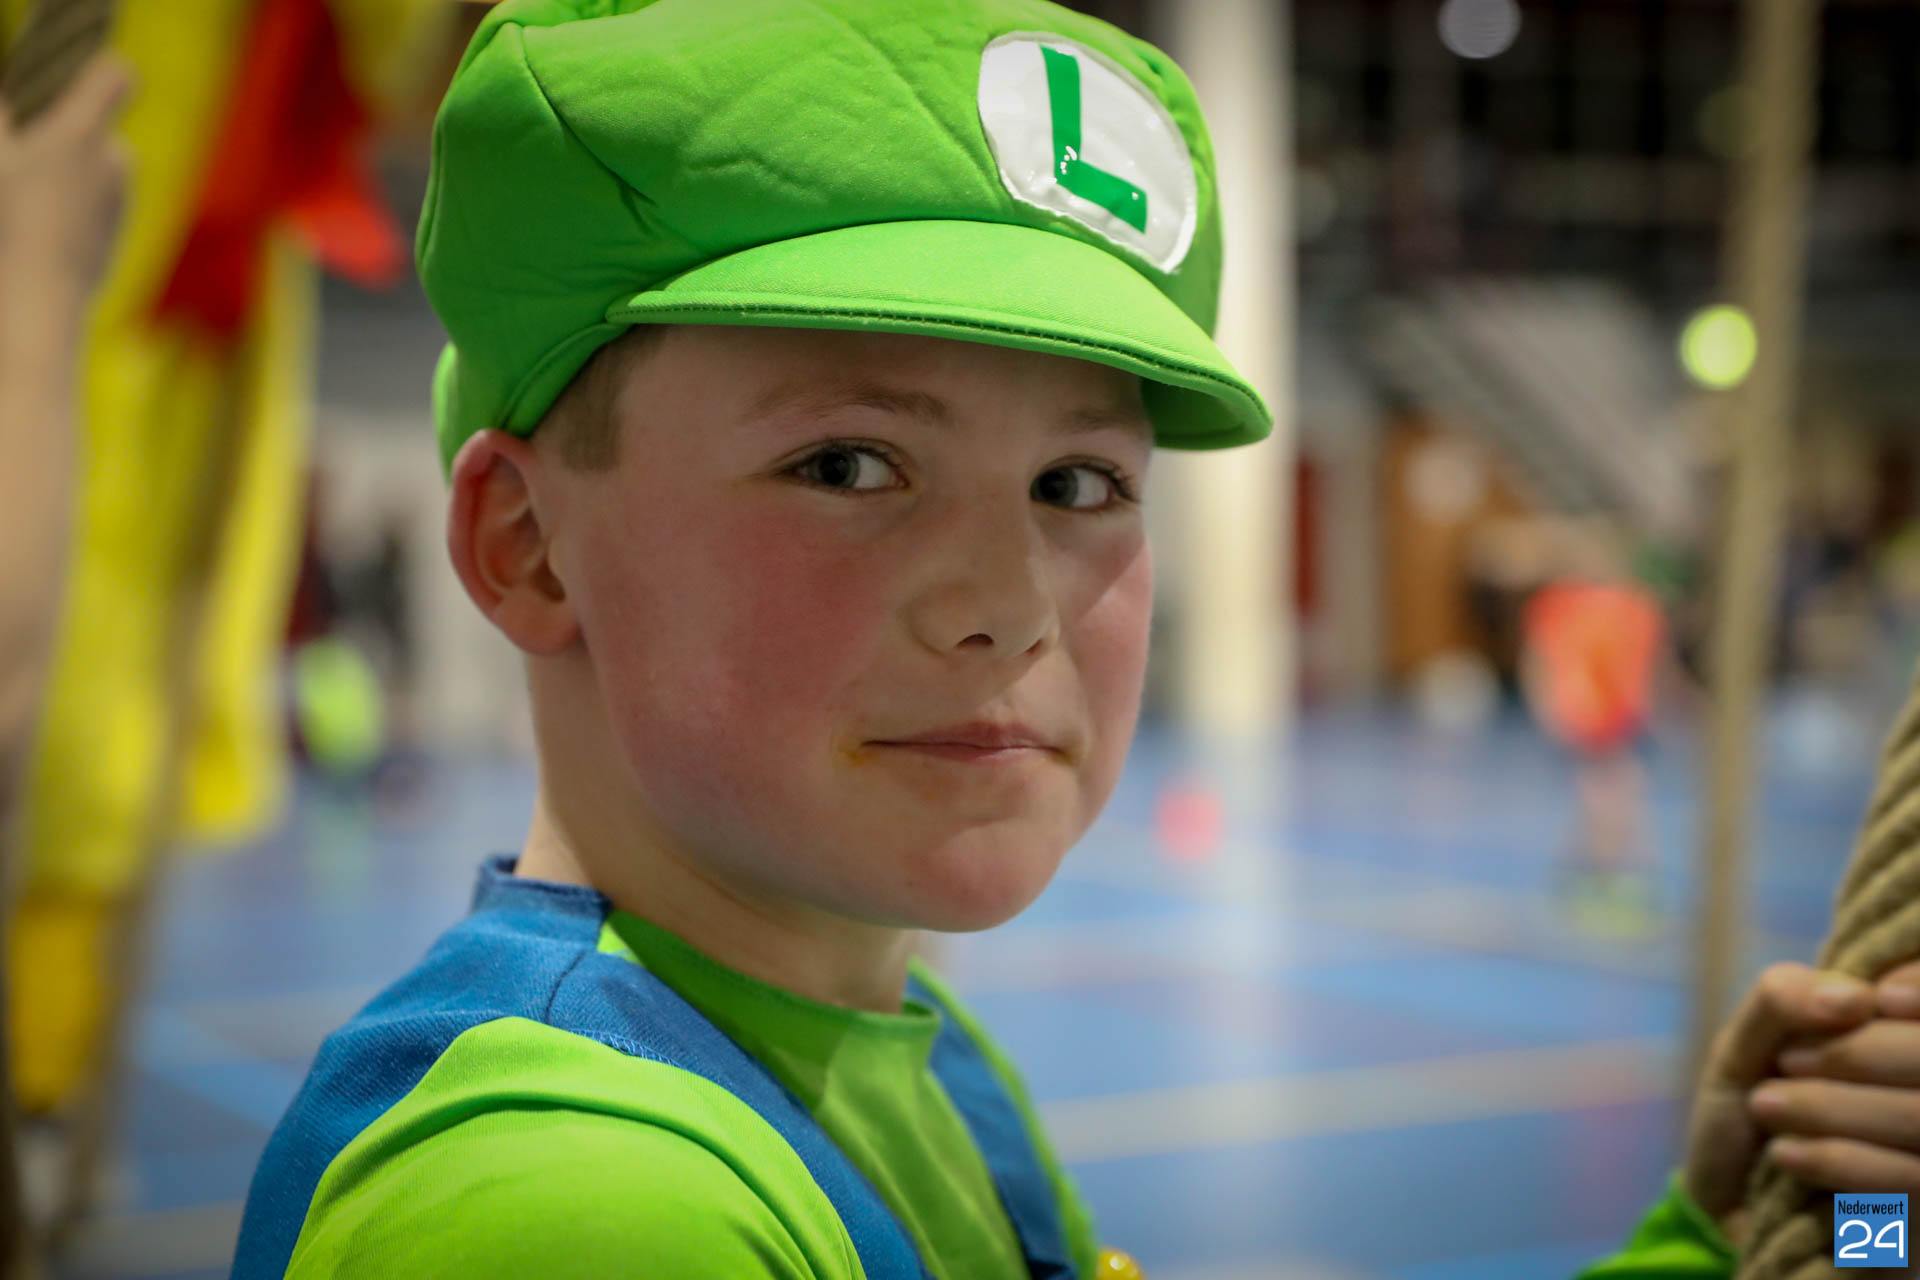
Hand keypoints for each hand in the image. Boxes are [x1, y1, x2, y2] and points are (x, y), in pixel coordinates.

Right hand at [0, 54, 129, 306]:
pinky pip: (100, 202)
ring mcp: (122, 197)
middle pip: (95, 129)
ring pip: (98, 168)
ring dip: (73, 174)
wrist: (36, 300)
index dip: (98, 74)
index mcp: (81, 133)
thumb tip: (6, 95)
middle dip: (67, 136)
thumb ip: (1, 119)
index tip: (73, 84)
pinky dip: (78, 205)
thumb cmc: (4, 223)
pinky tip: (46, 229)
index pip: (114, 77)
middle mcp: (114, 160)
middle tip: (25, 158)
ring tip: (31, 200)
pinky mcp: (119, 229)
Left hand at [1746, 960, 1919, 1196]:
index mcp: (1903, 1044)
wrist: (1726, 1210)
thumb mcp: (1747, 1043)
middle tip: (1783, 1064)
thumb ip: (1786, 999)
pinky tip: (1785, 1154)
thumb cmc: (1749, 1114)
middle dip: (1856, 1054)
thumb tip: (1857, 998)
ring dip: (1831, 1107)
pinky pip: (1911, 1182)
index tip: (1872, 1000)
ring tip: (1766, 1107)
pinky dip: (1838, 1158)